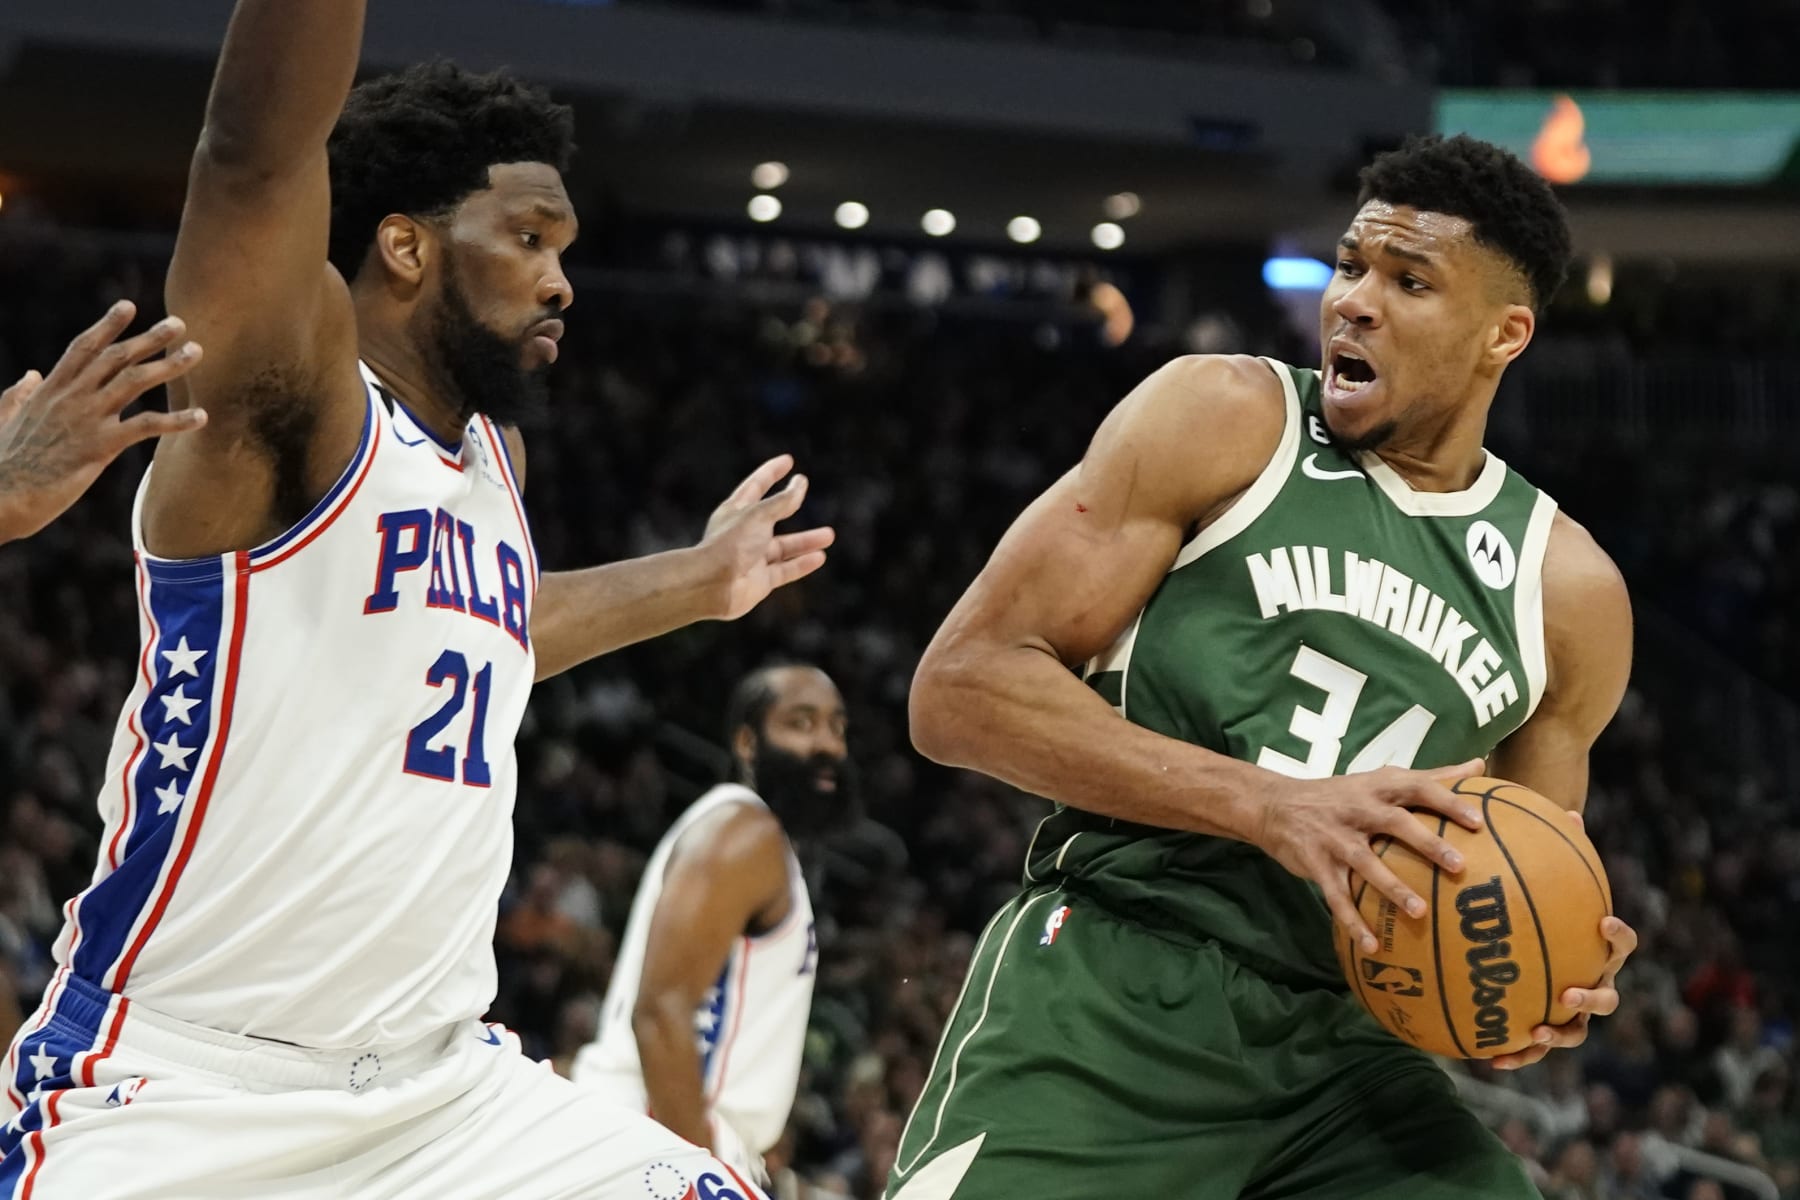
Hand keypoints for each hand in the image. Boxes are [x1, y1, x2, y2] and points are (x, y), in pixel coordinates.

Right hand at [0, 301, 204, 543]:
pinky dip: (176, 420)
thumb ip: (19, 395)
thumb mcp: (5, 419)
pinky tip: (202, 416)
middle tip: (180, 323)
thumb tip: (30, 376)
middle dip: (149, 339)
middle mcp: (70, 397)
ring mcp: (86, 419)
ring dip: (169, 365)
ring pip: (134, 381)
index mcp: (50, 390)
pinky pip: (145, 426)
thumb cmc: (3, 463)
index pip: (83, 348)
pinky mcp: (100, 446)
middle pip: (116, 357)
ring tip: (197, 352)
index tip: (128, 306)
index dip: (107, 326)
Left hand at [699, 454, 834, 619]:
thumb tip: (800, 484)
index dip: (771, 472)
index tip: (788, 460)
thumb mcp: (759, 515)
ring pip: (784, 547)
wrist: (711, 585)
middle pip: (772, 516)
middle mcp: (744, 533)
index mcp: (736, 511)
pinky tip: (820, 557)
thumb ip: (781, 501)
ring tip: (830, 535)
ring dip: (806, 540)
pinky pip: (785, 570)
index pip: (756, 485)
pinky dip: (802, 563)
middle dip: (790, 505)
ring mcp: (752, 558)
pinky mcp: (759, 581)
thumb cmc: (729, 544)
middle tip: (804, 492)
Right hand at [1252, 759, 1486, 952]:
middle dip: (1426, 843)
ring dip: (1392, 887)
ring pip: (1366, 863)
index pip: (1416, 787)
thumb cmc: (1340, 795)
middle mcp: (1357, 809)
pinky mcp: (1316, 863)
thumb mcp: (1378, 779)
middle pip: (1395, 822)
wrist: (1275, 805)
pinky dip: (1353, 921)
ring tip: (1419, 911)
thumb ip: (1429, 775)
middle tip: (1458, 865)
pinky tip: (1372, 945)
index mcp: (1377, 787)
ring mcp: (1335, 837)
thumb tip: (1479, 764)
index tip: (1478, 822)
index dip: (1447, 802)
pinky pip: (1336, 896)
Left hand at [1492, 811, 1636, 1069]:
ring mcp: (1571, 1012)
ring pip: (1575, 1032)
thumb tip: (1565, 808)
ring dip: (1557, 1035)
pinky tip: (1488, 1059)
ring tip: (1533, 1032)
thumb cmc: (1543, 906)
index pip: (1620, 942)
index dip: (1618, 936)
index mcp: (1597, 948)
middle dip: (1591, 998)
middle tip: (1568, 992)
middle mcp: (1592, 982)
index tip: (1603, 923)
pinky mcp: (1542, 1030)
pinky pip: (1531, 1048)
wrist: (1533, 945)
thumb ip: (1554, 852)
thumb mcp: (1544, 878)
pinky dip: (1515, 1055)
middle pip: (1607, 997)